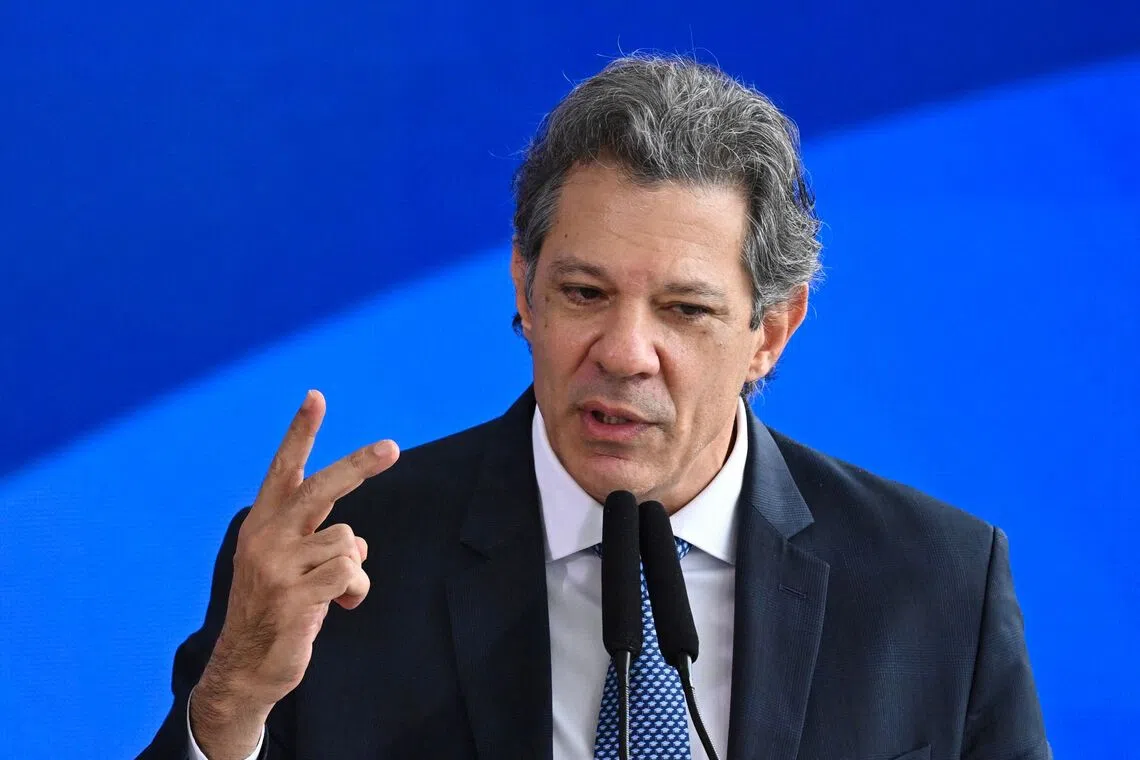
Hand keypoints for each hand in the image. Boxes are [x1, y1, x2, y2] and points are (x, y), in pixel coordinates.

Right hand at [190, 390, 398, 759]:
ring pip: (349, 541)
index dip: (300, 433)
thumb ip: (317, 541)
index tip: (316, 396)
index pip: (284, 469)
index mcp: (261, 524)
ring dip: (355, 570)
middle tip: (392, 448)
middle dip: (359, 466)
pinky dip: (357, 589)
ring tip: (334, 594)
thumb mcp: (288, 566)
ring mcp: (277, 565)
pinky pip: (350, 572)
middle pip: (321, 488)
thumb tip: (358, 541)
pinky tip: (342, 607)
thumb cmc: (277, 612)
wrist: (246, 670)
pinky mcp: (294, 595)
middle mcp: (265, 537)